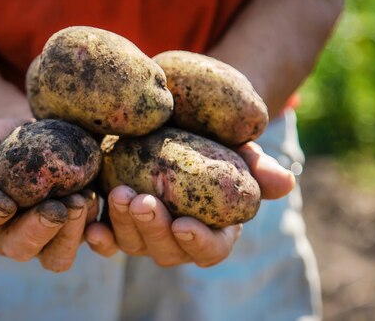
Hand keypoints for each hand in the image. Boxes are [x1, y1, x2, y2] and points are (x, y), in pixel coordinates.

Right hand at [0, 119, 100, 271]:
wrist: (46, 142)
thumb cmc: (11, 138)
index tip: (4, 201)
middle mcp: (9, 235)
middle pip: (19, 248)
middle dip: (38, 231)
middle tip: (55, 208)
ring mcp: (44, 241)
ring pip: (56, 258)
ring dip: (69, 235)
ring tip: (80, 201)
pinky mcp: (74, 236)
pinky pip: (85, 244)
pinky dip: (93, 228)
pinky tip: (96, 200)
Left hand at [84, 141, 295, 265]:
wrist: (178, 123)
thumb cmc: (212, 138)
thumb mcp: (236, 147)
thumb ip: (257, 166)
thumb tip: (284, 181)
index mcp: (213, 228)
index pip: (211, 250)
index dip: (200, 243)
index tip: (184, 224)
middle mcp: (177, 237)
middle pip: (167, 251)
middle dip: (153, 229)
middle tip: (143, 201)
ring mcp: (145, 232)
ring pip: (134, 244)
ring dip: (125, 225)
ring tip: (120, 193)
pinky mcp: (117, 220)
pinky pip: (106, 239)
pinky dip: (98, 235)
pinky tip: (90, 221)